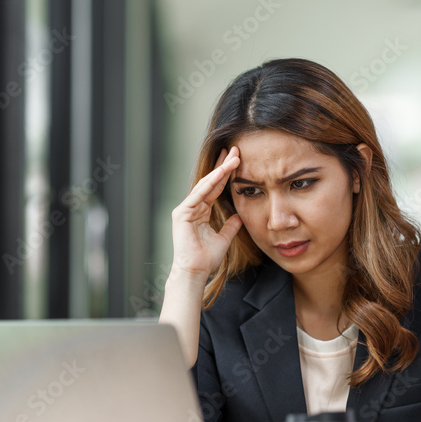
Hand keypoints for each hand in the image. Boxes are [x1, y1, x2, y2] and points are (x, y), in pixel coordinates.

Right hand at [170, 146, 242, 280]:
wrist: (195, 271)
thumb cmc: (206, 259)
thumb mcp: (223, 239)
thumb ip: (230, 226)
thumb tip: (239, 216)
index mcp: (200, 212)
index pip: (216, 189)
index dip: (226, 175)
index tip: (238, 161)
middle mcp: (192, 208)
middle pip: (210, 182)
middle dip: (223, 166)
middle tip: (235, 149)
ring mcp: (185, 209)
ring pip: (206, 185)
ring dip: (220, 170)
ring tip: (233, 157)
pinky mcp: (181, 212)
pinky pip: (199, 194)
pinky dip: (210, 183)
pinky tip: (221, 172)